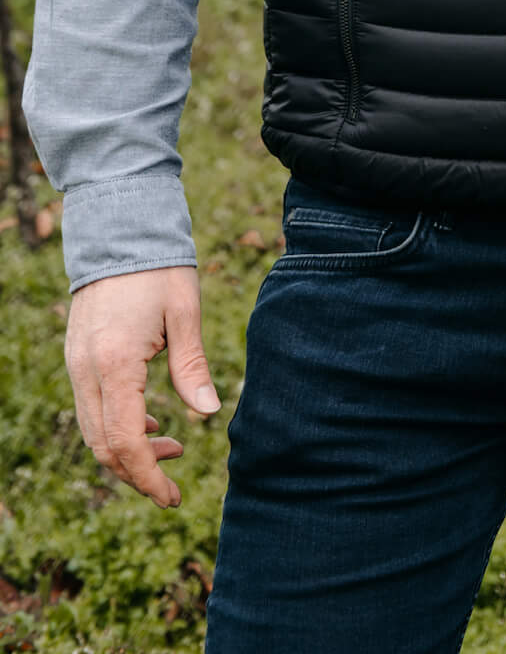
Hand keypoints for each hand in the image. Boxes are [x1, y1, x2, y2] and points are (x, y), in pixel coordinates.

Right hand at [65, 265, 220, 509]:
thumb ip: (192, 368)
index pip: (125, 442)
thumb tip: (208, 415)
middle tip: (175, 484)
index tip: (173, 496)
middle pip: (103, 447)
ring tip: (172, 449)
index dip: (148, 477)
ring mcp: (77, 365)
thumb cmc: (159, 267)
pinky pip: (92, 409)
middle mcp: (87, 371)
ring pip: (94, 432)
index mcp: (116, 364)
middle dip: (138, 473)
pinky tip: (152, 423)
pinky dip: (118, 427)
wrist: (119, 228)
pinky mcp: (78, 358)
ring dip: (129, 451)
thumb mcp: (185, 312)